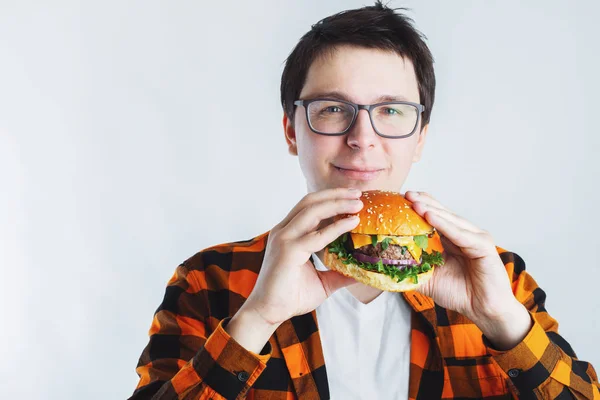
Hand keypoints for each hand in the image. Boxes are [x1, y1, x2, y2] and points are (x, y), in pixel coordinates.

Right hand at [232, 188, 361, 338]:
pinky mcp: (288, 251)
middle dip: (336, 194)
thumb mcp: (322, 282)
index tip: (353, 197)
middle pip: (311, 201)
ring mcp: (284, 239)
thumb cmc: (290, 297)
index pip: (309, 207)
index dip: (331, 198)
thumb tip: (361, 273)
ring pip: (312, 210)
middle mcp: (284, 231)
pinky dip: (336, 226)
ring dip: (337, 203)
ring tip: (358, 203)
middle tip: (358, 193)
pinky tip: (352, 223)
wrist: (268, 313)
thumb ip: (339, 273)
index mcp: (288, 233)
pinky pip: (316, 235)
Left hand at [404, 190, 531, 349]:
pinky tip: (431, 216)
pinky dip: (445, 225)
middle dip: (423, 203)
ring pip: (450, 220)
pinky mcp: (484, 246)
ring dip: (432, 210)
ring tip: (414, 203)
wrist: (483, 310)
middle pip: (442, 213)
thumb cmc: (459, 293)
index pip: (435, 216)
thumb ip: (411, 271)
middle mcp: (464, 234)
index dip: (419, 206)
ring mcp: (475, 238)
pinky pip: (461, 234)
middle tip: (405, 194)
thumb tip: (385, 268)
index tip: (399, 199)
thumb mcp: (429, 279)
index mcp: (451, 238)